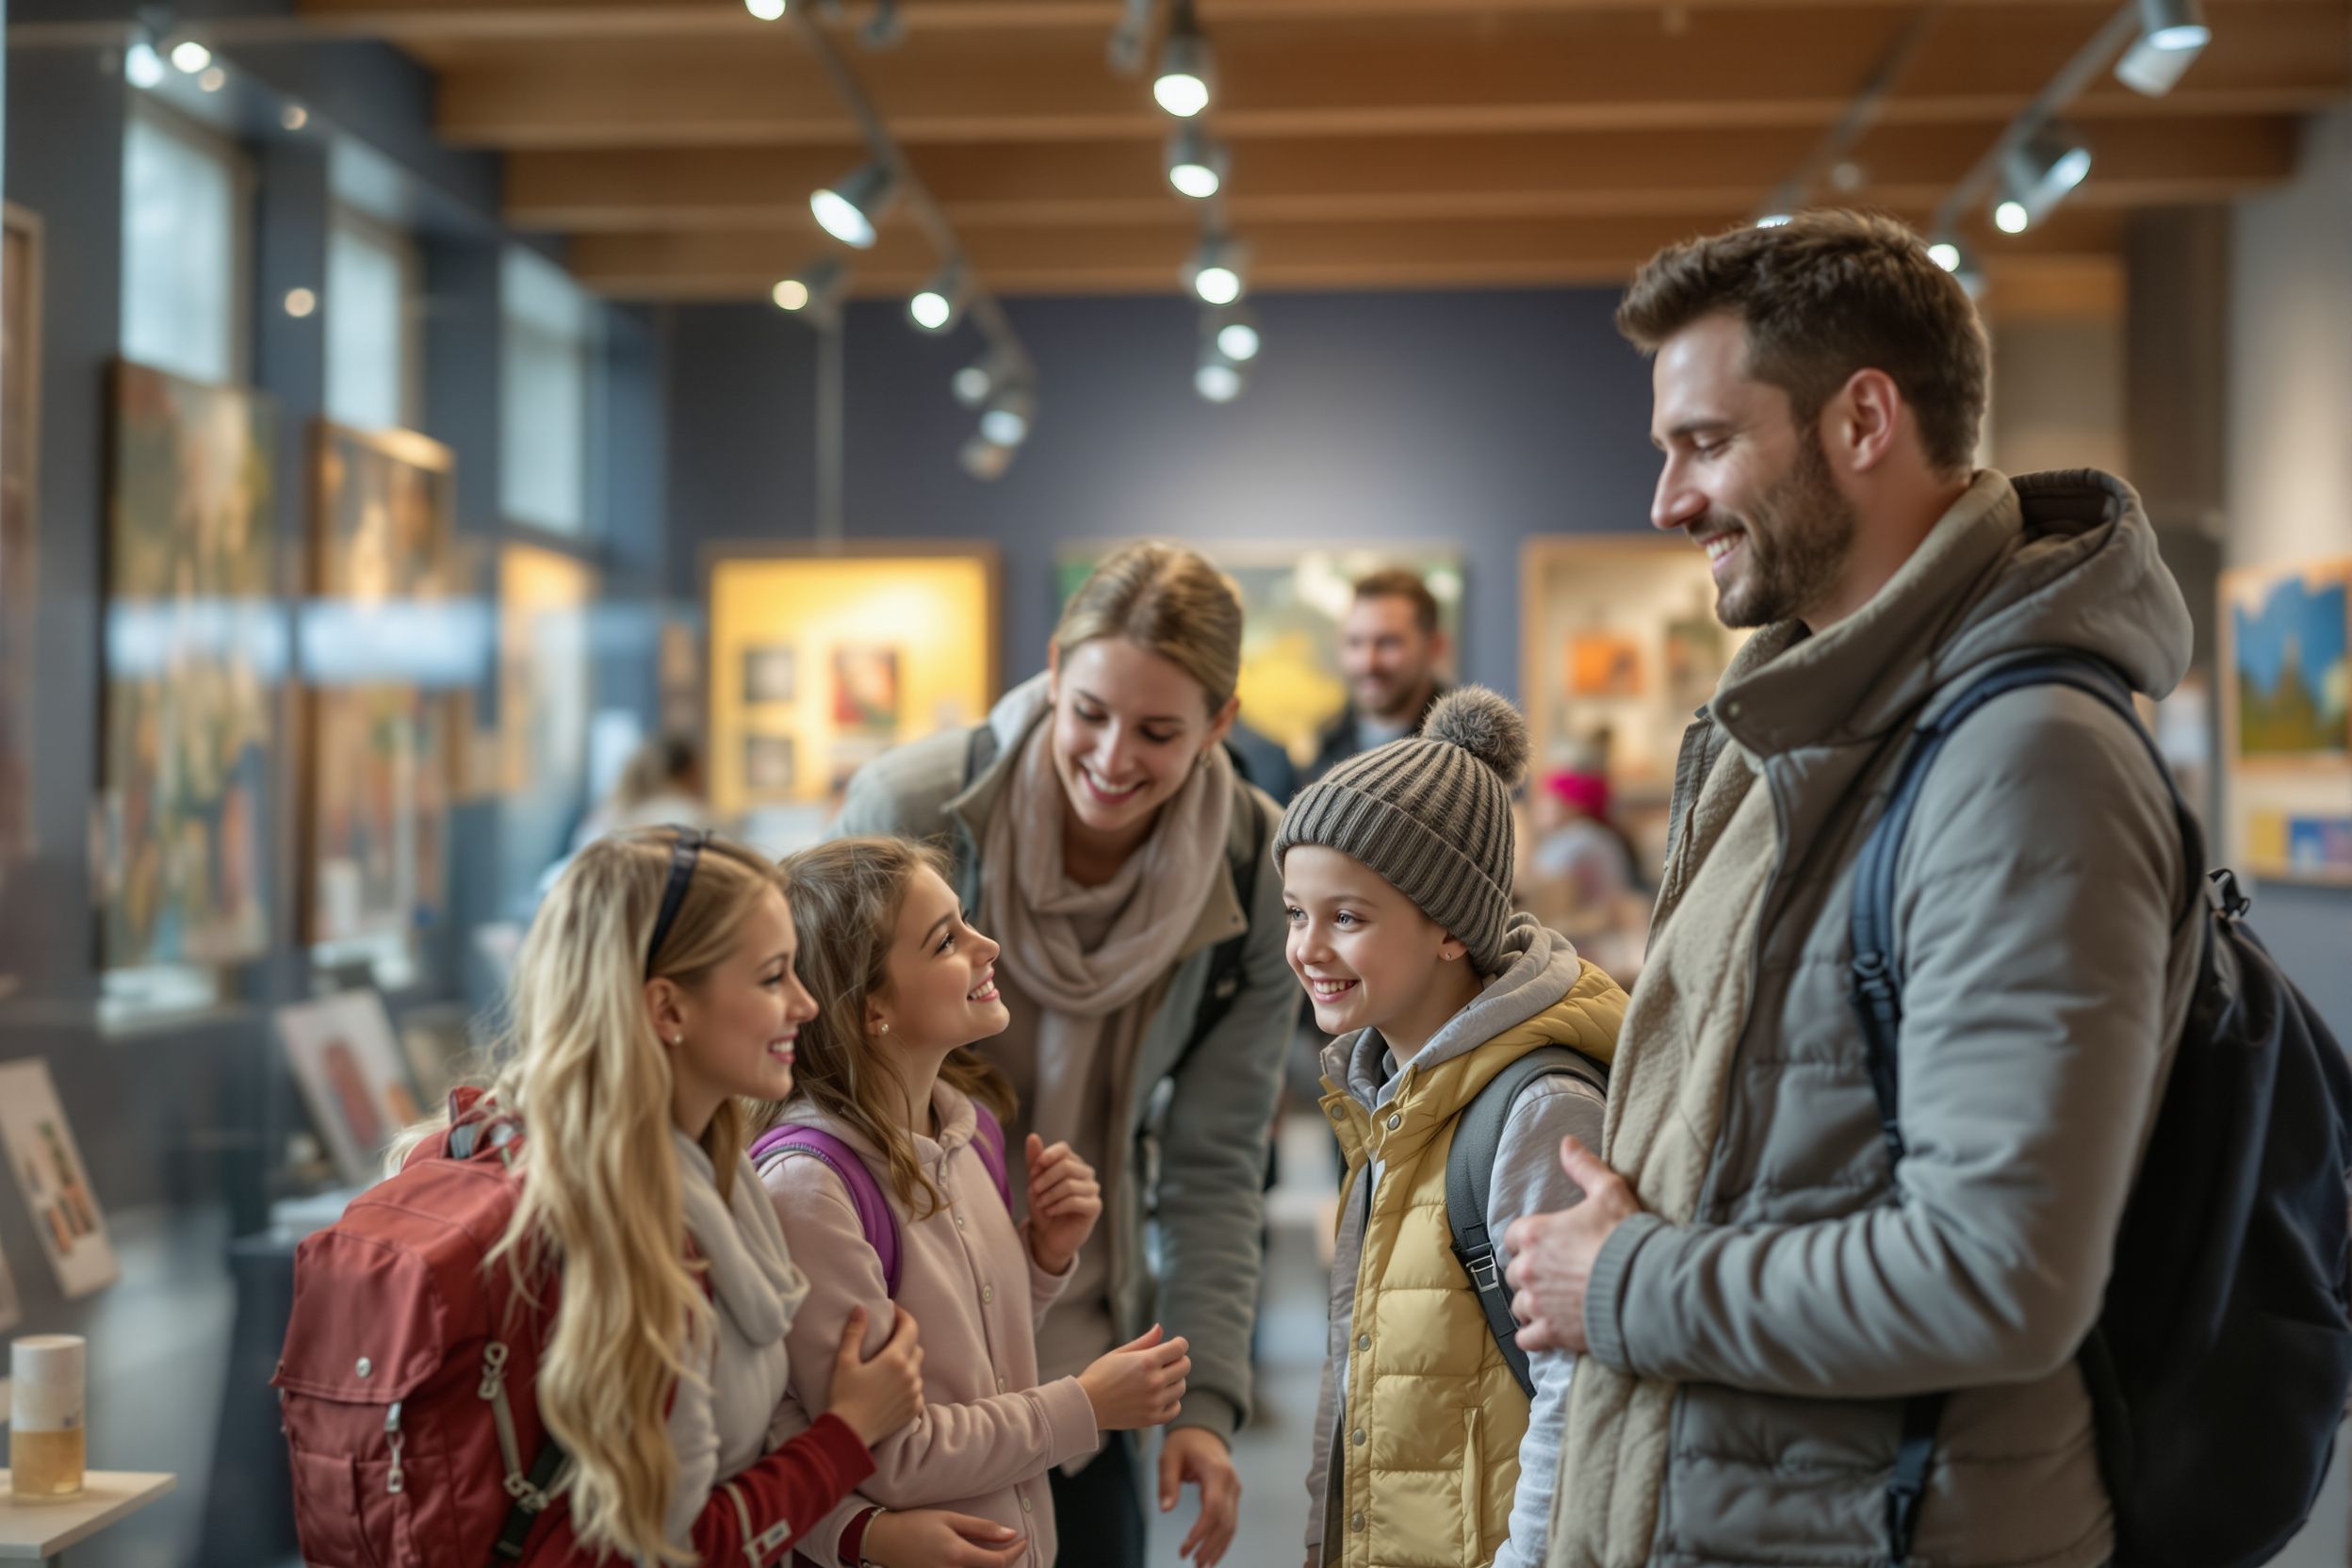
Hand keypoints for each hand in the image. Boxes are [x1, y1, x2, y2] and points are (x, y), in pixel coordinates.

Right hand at [828, 1305, 924, 1444]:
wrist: (849, 1433)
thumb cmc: (845, 1395)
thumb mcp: (845, 1361)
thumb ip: (855, 1332)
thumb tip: (861, 1309)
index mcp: (896, 1359)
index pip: (911, 1327)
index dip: (903, 1316)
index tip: (893, 1312)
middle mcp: (911, 1374)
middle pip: (916, 1347)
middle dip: (905, 1339)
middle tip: (888, 1340)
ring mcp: (915, 1393)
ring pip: (917, 1369)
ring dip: (907, 1363)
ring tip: (888, 1366)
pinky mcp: (914, 1409)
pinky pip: (917, 1389)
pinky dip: (908, 1384)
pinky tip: (892, 1387)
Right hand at [862, 1507, 1026, 1566]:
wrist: (884, 1540)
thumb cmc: (916, 1524)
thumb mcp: (949, 1519)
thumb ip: (981, 1528)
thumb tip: (1010, 1534)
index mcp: (958, 1556)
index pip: (998, 1562)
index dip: (1015, 1553)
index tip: (1022, 1540)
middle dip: (1005, 1562)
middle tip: (1011, 1546)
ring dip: (990, 1567)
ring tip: (995, 1554)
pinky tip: (977, 1562)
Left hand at [1024, 1134, 1101, 1273]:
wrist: (1047, 1235)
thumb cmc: (1043, 1206)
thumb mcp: (1035, 1182)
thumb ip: (1035, 1161)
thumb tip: (1032, 1136)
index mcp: (1072, 1162)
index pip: (1063, 1149)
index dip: (1046, 1157)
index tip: (1033, 1171)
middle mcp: (1086, 1173)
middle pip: (1066, 1166)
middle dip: (1045, 1178)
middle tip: (1033, 1191)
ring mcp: (1092, 1189)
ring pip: (1070, 1184)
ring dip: (1049, 1194)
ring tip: (1040, 1203)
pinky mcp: (1094, 1207)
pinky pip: (1075, 1201)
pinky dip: (1057, 1206)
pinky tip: (1049, 1211)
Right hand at [1078, 1323, 1190, 1430]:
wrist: (1086, 1406)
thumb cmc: (1100, 1375)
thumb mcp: (1120, 1353)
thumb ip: (1144, 1341)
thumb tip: (1160, 1327)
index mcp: (1147, 1361)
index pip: (1179, 1348)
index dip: (1179, 1344)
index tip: (1175, 1345)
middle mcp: (1154, 1381)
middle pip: (1185, 1366)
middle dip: (1179, 1360)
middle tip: (1167, 1362)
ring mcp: (1154, 1402)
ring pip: (1181, 1387)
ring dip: (1174, 1381)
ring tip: (1159, 1379)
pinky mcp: (1152, 1418)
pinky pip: (1175, 1408)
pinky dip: (1172, 1402)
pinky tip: (1160, 1396)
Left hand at [1159, 1424, 1240, 1566]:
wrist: (1203, 1432)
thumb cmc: (1183, 1444)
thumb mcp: (1169, 1457)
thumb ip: (1167, 1483)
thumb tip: (1166, 1509)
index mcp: (1216, 1471)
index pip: (1213, 1507)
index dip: (1201, 1530)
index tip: (1186, 1547)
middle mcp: (1231, 1482)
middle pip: (1224, 1520)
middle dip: (1208, 1545)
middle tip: (1192, 1563)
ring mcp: (1235, 1490)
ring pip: (1231, 1525)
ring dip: (1217, 1548)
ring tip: (1201, 1566)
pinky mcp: (1233, 1496)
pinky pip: (1230, 1522)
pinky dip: (1223, 1540)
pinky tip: (1212, 1555)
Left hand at [1501, 1136, 1642, 1355]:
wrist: (1645, 1288)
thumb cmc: (1627, 1239)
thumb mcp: (1609, 1191)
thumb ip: (1583, 1167)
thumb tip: (1566, 1143)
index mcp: (1535, 1234)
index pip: (1514, 1237)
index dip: (1530, 1240)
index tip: (1548, 1245)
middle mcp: (1529, 1269)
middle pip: (1515, 1272)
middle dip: (1531, 1273)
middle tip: (1555, 1275)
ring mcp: (1538, 1303)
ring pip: (1519, 1305)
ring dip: (1532, 1304)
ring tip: (1554, 1303)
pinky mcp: (1551, 1332)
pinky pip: (1526, 1339)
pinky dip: (1534, 1336)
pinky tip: (1548, 1331)